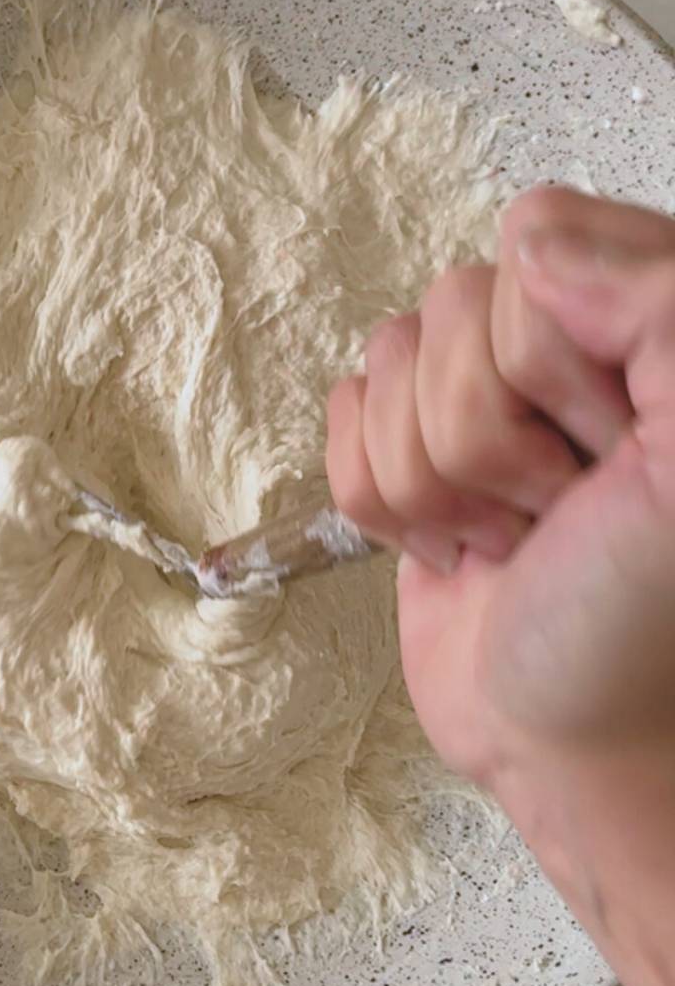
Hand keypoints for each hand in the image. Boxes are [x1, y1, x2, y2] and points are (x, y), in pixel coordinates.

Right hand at [325, 186, 674, 794]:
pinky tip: (459, 545)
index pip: (535, 249)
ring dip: (440, 483)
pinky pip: (343, 420)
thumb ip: (658, 304)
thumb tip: (532, 243)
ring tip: (514, 533)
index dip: (550, 363)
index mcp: (642, 322)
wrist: (573, 742)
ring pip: (387, 365)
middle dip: (492, 441)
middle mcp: (565, 345)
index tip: (610, 450)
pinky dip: (386, 504)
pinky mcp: (410, 456)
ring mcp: (480, 400)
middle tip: (562, 507)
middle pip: (448, 311)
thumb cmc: (642, 625)